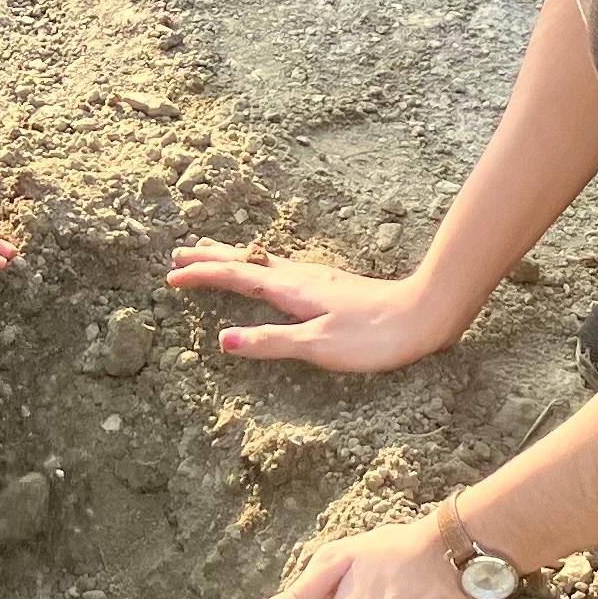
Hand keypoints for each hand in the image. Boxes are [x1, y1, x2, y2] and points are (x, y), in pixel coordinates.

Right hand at [166, 241, 458, 373]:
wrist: (424, 315)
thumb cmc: (374, 336)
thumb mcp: (319, 346)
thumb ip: (271, 341)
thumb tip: (223, 339)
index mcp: (291, 290)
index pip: (237, 277)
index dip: (204, 275)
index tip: (173, 274)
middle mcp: (301, 277)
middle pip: (247, 262)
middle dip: (212, 257)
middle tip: (181, 252)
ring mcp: (317, 279)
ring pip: (263, 263)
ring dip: (234, 258)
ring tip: (215, 252)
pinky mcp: (331, 286)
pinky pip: (280, 269)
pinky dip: (258, 266)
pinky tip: (269, 272)